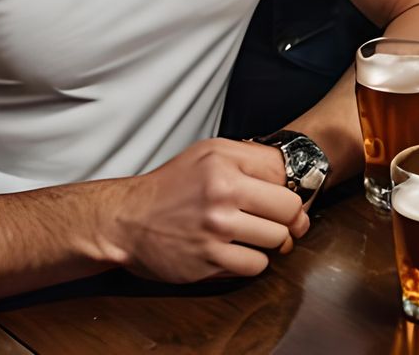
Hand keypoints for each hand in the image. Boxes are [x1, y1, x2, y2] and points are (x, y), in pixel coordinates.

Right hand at [107, 138, 306, 282]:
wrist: (127, 220)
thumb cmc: (171, 185)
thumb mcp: (209, 153)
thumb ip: (251, 157)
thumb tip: (290, 176)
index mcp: (225, 162)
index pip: (285, 174)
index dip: (292, 187)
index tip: (287, 196)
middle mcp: (222, 193)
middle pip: (289, 210)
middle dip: (290, 218)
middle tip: (281, 221)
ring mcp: (215, 230)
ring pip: (276, 240)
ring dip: (271, 241)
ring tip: (255, 235)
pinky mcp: (207, 262)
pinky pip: (255, 265)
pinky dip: (252, 261)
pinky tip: (238, 251)